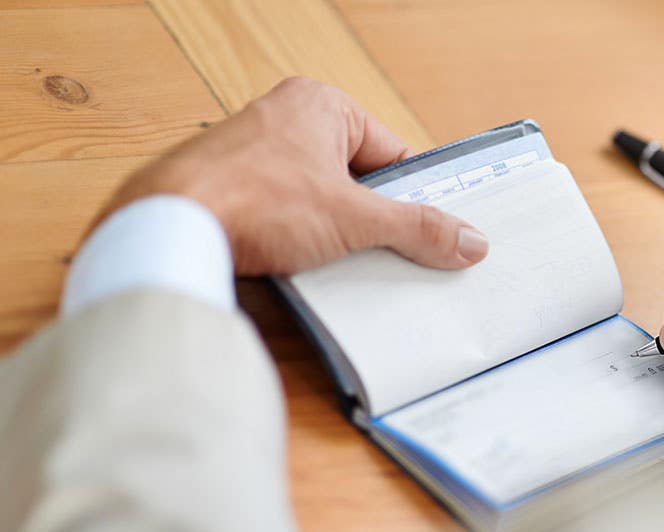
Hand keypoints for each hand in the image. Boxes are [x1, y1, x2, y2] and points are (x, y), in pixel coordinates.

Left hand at [90, 77, 487, 274]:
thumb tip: (470, 241)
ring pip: (320, 204)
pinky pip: (283, 219)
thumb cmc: (253, 201)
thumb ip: (417, 228)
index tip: (431, 234)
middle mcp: (285, 120)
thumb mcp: (354, 219)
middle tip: (387, 255)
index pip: (392, 154)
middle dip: (373, 222)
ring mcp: (252, 156)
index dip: (412, 199)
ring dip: (335, 238)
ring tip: (339, 264)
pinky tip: (300, 270)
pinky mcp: (229, 192)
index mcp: (321, 105)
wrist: (168, 227)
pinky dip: (297, 245)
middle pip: (358, 181)